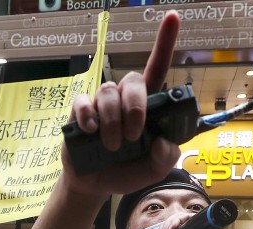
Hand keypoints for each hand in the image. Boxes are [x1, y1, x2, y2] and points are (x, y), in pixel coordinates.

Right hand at [60, 12, 180, 198]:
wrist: (96, 184)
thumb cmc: (126, 170)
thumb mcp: (154, 171)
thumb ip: (166, 158)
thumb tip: (163, 143)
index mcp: (147, 106)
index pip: (157, 68)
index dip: (165, 42)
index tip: (173, 18)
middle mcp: (124, 99)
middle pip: (133, 81)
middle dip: (136, 108)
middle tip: (135, 136)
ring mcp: (100, 104)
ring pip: (108, 93)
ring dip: (113, 122)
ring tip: (113, 146)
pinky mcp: (79, 113)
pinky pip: (83, 103)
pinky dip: (89, 118)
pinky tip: (91, 132)